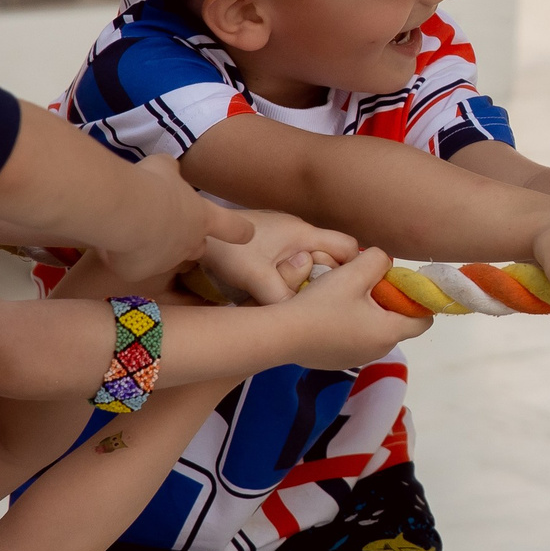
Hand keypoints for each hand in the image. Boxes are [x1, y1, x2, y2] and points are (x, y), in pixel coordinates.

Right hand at [100, 154, 254, 281]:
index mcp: (203, 217)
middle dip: (188, 241)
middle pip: (199, 248)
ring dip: (153, 248)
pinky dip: (124, 256)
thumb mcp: (163, 167)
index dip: (239, 231)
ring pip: (165, 259)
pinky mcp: (141, 273)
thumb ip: (170, 171)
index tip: (245, 234)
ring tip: (132, 231)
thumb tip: (168, 168)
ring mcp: (167, 261)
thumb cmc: (152, 184)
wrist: (127, 211)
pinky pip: (132, 266)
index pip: (234, 228)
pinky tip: (112, 242)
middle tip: (167, 227)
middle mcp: (190, 242)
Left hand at [200, 208, 360, 303]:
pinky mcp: (268, 242)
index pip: (348, 247)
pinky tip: (281, 293)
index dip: (355, 268)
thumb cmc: (227, 249)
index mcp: (304, 234)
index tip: (350, 293)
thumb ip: (282, 297)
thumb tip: (302, 319)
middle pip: (330, 256)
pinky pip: (292, 260)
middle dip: (330, 279)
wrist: (194, 231)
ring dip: (308, 279)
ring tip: (302, 302)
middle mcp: (298, 232)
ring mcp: (282, 236)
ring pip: (309, 260)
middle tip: (323, 303)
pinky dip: (292, 276)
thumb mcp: (255, 277)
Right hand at [273, 248, 431, 366]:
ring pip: (374, 330)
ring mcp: (357, 359)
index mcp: (389, 332)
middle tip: (367, 283)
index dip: (417, 300)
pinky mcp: (337, 361)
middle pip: (398, 323)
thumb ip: (378, 261)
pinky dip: (350, 325)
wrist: (280, 335)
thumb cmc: (321, 304)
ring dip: (368, 313)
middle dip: (389, 302)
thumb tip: (385, 263)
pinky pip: (354, 339)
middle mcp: (378, 350)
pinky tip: (329, 312)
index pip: (424, 320)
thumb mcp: (353, 273)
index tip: (399, 283)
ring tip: (346, 295)